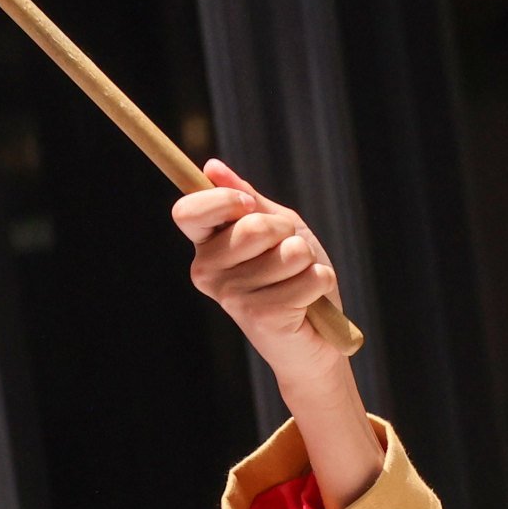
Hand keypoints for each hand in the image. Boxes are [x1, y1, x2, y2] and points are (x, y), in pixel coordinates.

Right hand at [169, 160, 382, 508]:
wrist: (314, 341)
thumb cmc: (293, 278)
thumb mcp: (275, 229)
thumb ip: (248, 200)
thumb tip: (212, 167)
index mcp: (206, 247)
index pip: (188, 211)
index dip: (223, 200)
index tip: (248, 205)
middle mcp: (208, 273)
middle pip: (250, 227)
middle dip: (285, 232)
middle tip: (289, 255)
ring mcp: (231, 298)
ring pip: (288, 252)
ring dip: (306, 262)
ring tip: (298, 281)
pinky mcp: (262, 317)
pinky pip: (308, 277)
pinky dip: (320, 283)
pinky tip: (308, 303)